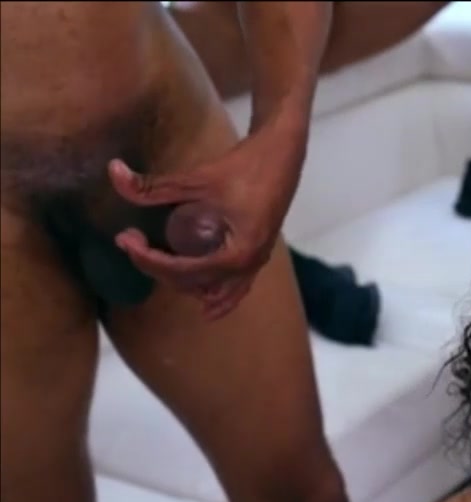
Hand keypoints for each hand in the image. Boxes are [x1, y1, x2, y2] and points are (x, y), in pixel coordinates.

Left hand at [107, 115, 308, 319]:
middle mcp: (247, 266)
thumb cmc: (244, 167)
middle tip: (132, 241)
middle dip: (158, 268)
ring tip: (156, 263)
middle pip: (194, 285)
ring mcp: (256, 264)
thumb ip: (154, 186)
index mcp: (236, 254)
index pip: (183, 271)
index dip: (148, 259)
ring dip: (185, 285)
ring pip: (215, 292)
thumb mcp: (196, 179)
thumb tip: (113, 172)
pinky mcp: (258, 255)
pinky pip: (236, 288)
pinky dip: (218, 296)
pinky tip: (205, 302)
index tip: (125, 238)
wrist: (282, 155)